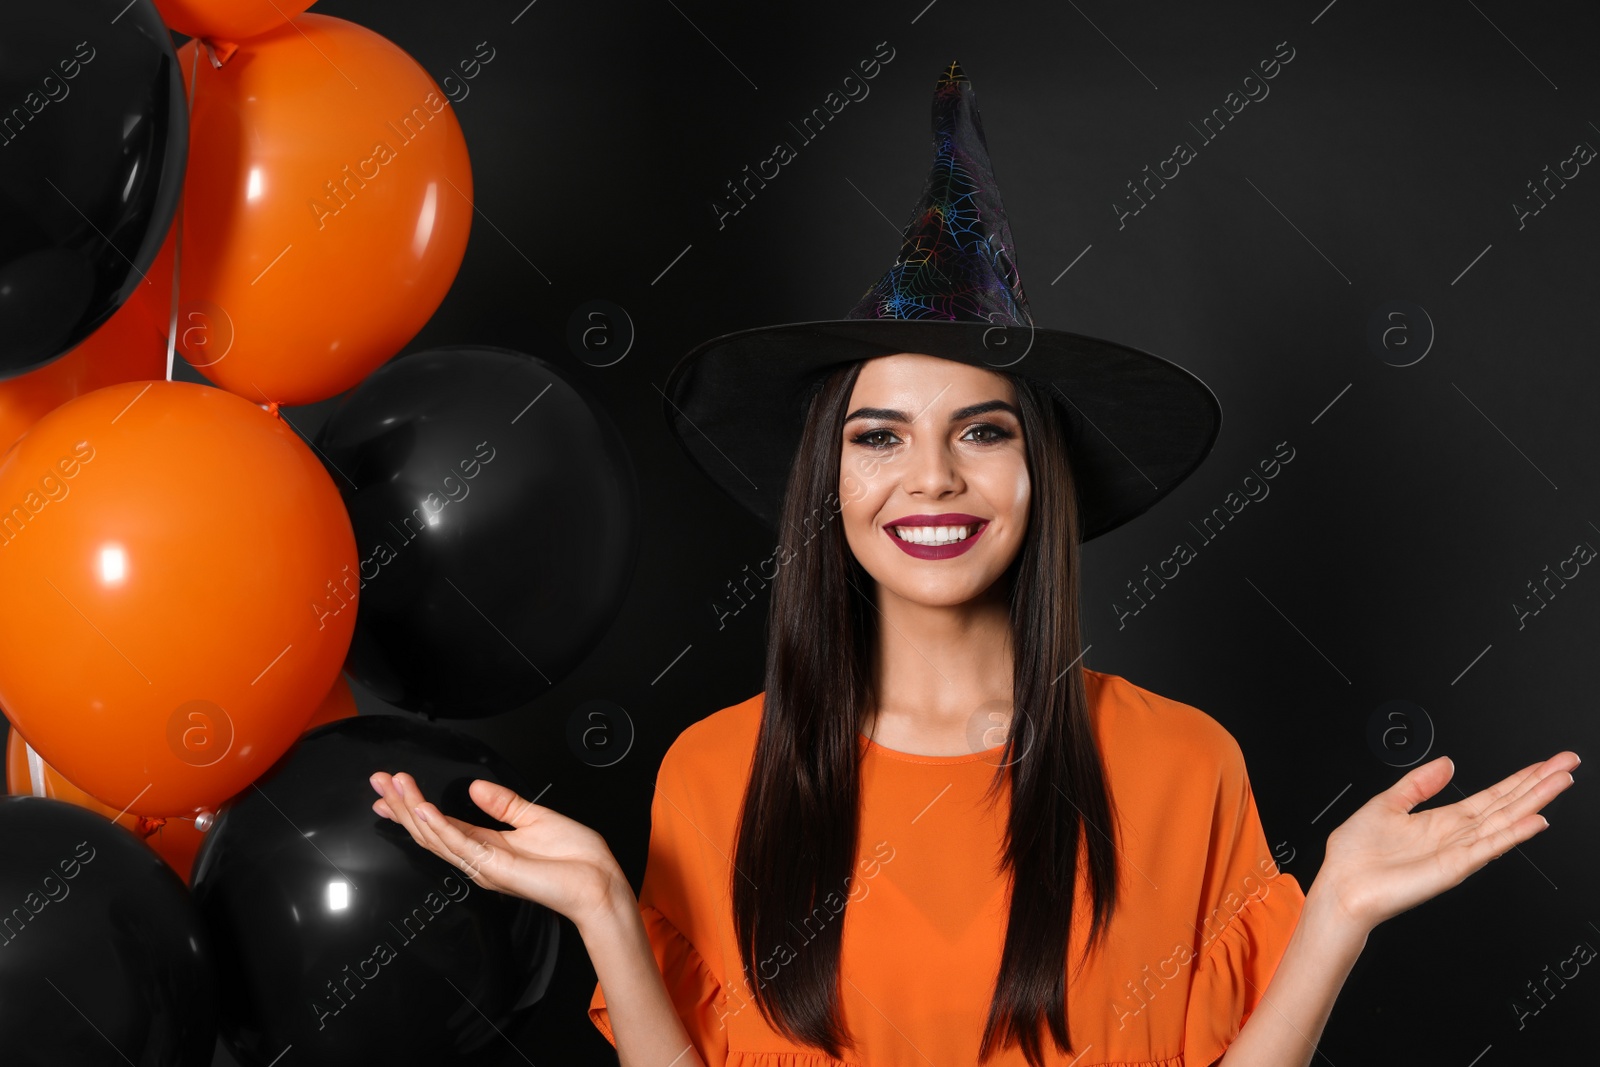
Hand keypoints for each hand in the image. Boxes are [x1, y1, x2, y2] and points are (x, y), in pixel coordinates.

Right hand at [369, 771, 630, 930]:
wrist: (598, 883)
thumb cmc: (577, 859)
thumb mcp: (536, 818)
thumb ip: (504, 803)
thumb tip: (475, 787)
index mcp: (489, 846)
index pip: (440, 825)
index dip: (413, 806)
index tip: (392, 788)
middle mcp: (479, 858)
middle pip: (428, 831)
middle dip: (401, 805)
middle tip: (378, 781)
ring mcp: (483, 865)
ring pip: (435, 836)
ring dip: (411, 809)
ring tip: (393, 785)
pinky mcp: (493, 867)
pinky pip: (458, 843)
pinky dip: (437, 825)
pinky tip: (421, 808)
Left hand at [1315, 750, 1579, 931]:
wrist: (1341, 887)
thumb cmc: (1356, 856)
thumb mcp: (1386, 804)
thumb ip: (1417, 783)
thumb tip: (1446, 762)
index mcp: (1443, 821)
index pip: (1492, 795)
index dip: (1520, 778)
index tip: (1546, 763)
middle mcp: (1456, 836)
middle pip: (1508, 805)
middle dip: (1539, 784)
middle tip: (1568, 762)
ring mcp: (1458, 852)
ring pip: (1506, 821)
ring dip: (1535, 801)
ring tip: (1562, 781)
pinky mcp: (1452, 868)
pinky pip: (1487, 847)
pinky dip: (1512, 834)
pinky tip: (1535, 821)